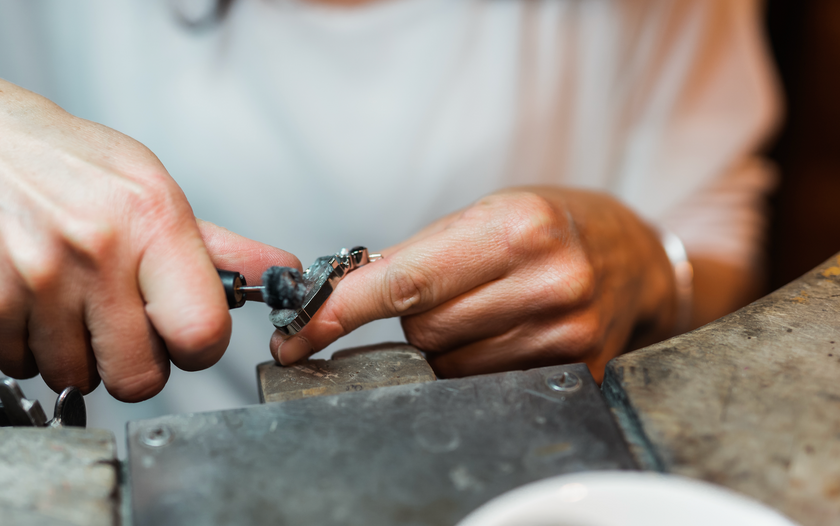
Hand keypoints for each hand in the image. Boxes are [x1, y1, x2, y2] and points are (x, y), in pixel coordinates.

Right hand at [0, 39, 298, 399]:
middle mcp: (96, 249)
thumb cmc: (52, 156)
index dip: (195, 347)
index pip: (202, 333)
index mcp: (151, 217)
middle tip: (117, 323)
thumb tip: (278, 274)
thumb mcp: (144, 182)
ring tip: (62, 297)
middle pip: (139, 377)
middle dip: (133, 363)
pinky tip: (22, 295)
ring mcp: (35, 278)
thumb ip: (213, 244)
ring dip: (74, 352)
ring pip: (77, 378)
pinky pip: (21, 365)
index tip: (181, 335)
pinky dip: (23, 344)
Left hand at [270, 188, 676, 379]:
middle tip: (450, 290)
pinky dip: (477, 362)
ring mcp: (565, 332)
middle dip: (416, 316)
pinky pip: (486, 383)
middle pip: (424, 330)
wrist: (634, 254)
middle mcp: (546, 280)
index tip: (300, 331)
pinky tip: (506, 332)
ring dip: (447, 344)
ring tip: (489, 308)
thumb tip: (341, 295)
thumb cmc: (553, 225)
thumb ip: (417, 254)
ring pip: (449, 364)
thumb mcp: (487, 212)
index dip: (342, 310)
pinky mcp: (575, 369)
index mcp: (516, 228)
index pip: (405, 282)